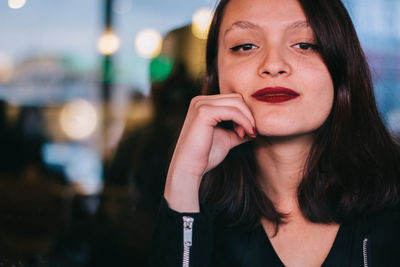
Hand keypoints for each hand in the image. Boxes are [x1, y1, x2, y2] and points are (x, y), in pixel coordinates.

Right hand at [164, 94, 255, 211]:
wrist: (189, 168)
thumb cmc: (206, 156)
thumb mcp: (226, 138)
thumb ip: (239, 130)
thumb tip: (256, 127)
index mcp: (203, 104)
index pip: (233, 100)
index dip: (245, 114)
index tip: (249, 132)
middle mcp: (200, 100)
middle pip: (236, 98)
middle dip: (248, 115)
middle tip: (250, 133)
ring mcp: (201, 105)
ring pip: (236, 102)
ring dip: (247, 119)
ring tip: (247, 134)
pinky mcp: (204, 112)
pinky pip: (233, 112)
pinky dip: (243, 122)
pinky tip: (243, 134)